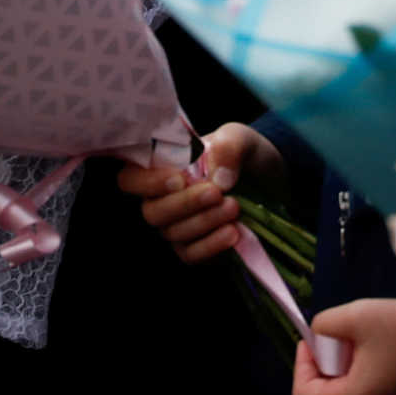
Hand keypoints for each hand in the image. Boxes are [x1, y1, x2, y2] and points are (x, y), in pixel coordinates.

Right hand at [115, 122, 282, 263]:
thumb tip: (219, 179)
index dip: (147, 183)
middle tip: (216, 193)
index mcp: (160, 168)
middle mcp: (160, 199)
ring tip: (234, 207)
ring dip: (204, 221)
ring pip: (173, 233)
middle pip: (152, 212)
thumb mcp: (239, 139)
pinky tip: (233, 232)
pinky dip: (212, 245)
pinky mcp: (194, 248)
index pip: (130, 179)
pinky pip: (191, 254)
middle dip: (185, 204)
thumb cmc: (238, 155)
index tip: (180, 179)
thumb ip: (228, 147)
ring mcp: (176, 226)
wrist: (265, 180)